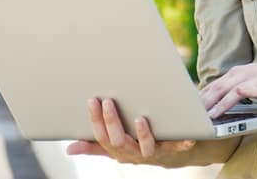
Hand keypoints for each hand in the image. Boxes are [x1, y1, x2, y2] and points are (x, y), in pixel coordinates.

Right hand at [65, 98, 196, 167]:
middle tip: (109, 101)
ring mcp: (152, 152)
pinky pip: (176, 147)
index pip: (101, 136)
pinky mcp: (172, 149)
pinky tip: (186, 135)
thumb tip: (70, 148)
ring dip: (142, 134)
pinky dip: (180, 142)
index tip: (92, 100)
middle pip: (119, 140)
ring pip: (145, 147)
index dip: (95, 120)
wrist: (169, 156)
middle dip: (112, 121)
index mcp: (117, 150)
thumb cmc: (137, 146)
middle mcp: (133, 153)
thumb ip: (94, 146)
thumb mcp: (114, 146)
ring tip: (140, 118)